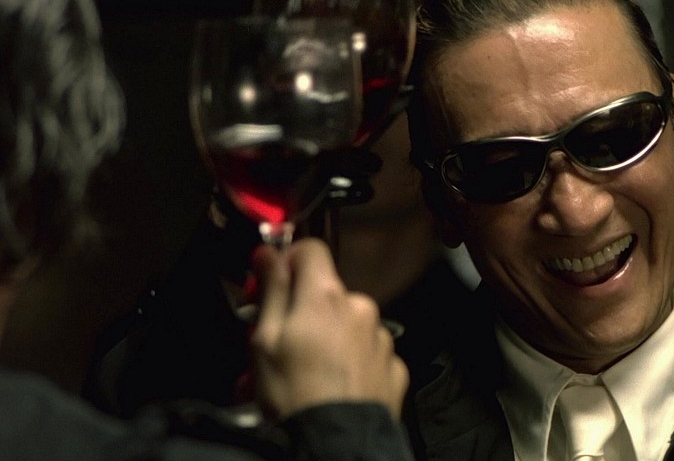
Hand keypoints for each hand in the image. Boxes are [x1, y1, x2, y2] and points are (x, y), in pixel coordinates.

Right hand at [249, 238, 407, 418]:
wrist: (336, 444)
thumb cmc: (296, 396)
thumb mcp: (266, 339)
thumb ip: (271, 288)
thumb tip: (268, 253)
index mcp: (326, 296)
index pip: (310, 249)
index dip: (286, 261)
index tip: (268, 284)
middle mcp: (360, 309)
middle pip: (325, 295)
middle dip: (298, 313)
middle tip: (273, 345)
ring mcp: (380, 339)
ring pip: (344, 327)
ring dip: (321, 342)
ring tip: (296, 376)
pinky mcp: (392, 368)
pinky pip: (364, 355)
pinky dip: (346, 364)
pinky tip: (327, 387)